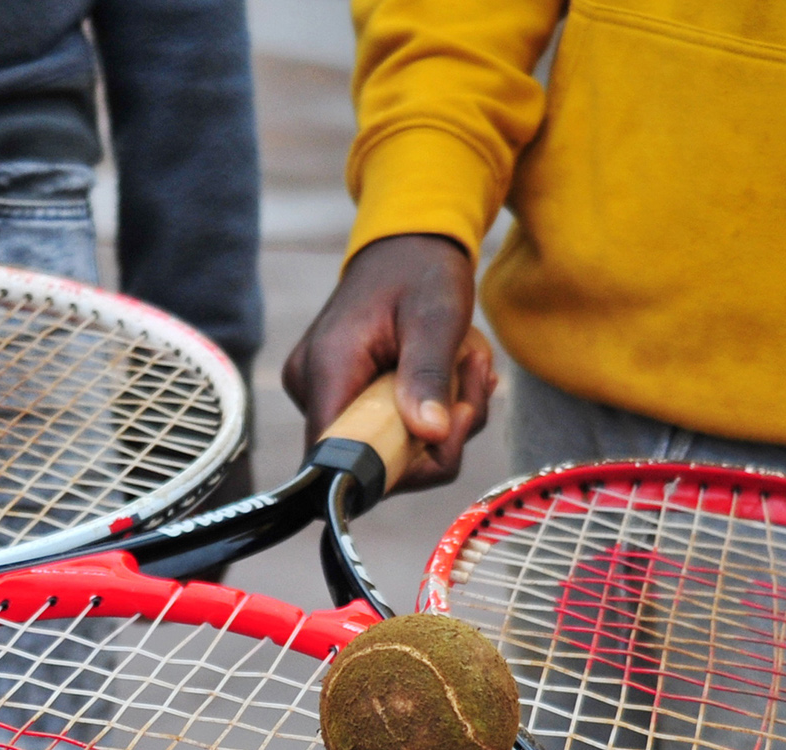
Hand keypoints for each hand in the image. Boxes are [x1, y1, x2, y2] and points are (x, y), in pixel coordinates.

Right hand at [280, 235, 497, 490]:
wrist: (408, 246)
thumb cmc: (420, 271)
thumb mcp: (436, 317)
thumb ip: (429, 375)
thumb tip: (430, 436)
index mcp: (327, 368)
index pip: (339, 458)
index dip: (394, 467)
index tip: (443, 434)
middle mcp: (312, 389)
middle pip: (373, 461)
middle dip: (436, 438)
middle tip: (473, 380)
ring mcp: (323, 395)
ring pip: (390, 451)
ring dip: (443, 423)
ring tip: (465, 366)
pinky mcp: (343, 398)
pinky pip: (391, 434)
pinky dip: (430, 415)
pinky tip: (449, 375)